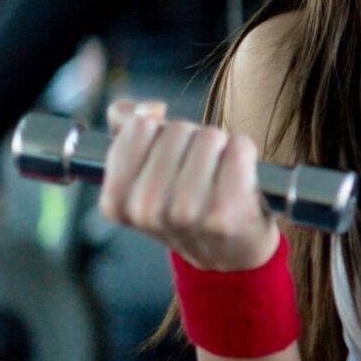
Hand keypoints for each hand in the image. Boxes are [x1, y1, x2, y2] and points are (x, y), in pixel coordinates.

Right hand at [98, 99, 281, 271]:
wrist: (229, 251)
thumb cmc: (184, 202)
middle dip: (192, 139)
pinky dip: (243, 151)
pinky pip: (239, 148)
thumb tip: (148, 109)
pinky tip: (240, 174)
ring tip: (218, 173)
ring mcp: (185, 214)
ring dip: (219, 146)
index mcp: (116, 201)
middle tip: (198, 169)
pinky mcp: (224, 214)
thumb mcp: (143, 171)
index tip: (167, 157)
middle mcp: (145, 211)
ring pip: (209, 136)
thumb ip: (127, 126)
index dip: (159, 132)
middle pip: (177, 129)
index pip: (140, 127)